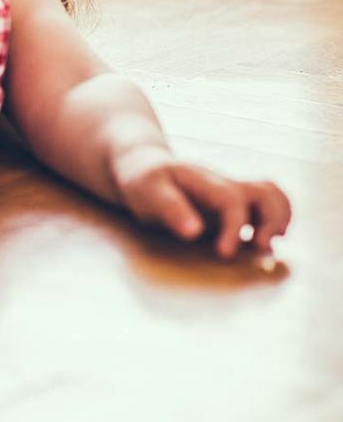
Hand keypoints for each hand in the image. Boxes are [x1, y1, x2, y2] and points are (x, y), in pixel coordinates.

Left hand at [110, 147, 291, 257]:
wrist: (143, 167)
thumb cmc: (143, 182)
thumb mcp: (147, 192)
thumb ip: (170, 209)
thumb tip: (195, 231)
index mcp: (204, 180)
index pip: (232, 200)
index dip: (234, 228)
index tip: (225, 253)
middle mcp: (224, 185)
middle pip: (267, 192)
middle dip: (273, 220)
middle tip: (260, 246)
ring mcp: (231, 193)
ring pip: (272, 196)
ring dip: (279, 220)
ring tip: (265, 244)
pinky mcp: (233, 206)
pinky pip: (265, 206)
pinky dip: (272, 222)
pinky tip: (258, 242)